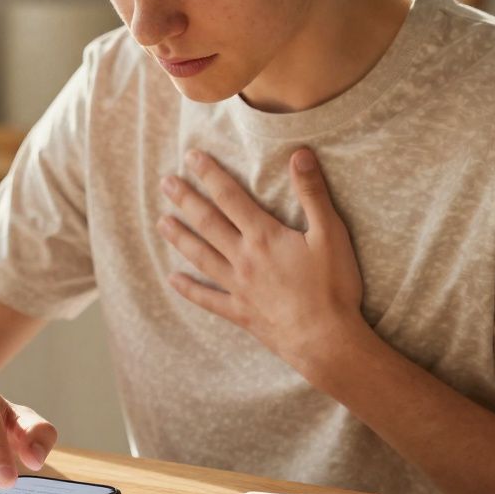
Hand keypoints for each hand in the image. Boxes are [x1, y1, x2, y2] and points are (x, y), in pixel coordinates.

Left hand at [157, 147, 364, 368]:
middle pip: (208, 223)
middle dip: (186, 200)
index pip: (230, 197)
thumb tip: (300, 153)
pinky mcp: (240, 312)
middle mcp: (244, 258)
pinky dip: (189, 289)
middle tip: (165, 183)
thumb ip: (312, 193)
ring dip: (180, 238)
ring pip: (201, 256)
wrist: (326, 339)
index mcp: (264, 236)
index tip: (191, 157)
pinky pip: (208, 298)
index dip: (210, 175)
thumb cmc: (333, 286)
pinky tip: (172, 280)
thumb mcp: (330, 234)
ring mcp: (238, 286)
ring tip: (161, 222)